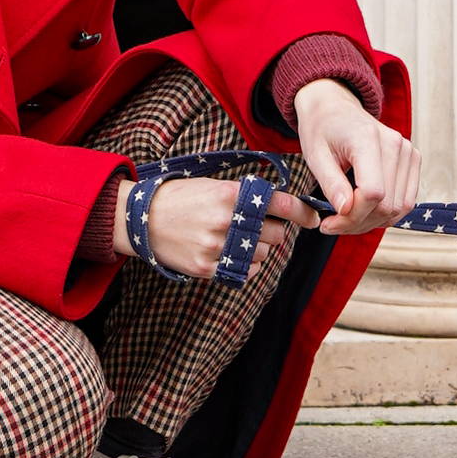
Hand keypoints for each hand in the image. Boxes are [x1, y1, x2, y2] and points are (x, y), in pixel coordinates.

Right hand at [140, 174, 324, 283]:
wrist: (142, 219)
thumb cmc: (181, 199)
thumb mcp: (213, 186)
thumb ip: (244, 197)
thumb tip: (280, 209)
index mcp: (230, 194)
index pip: (279, 204)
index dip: (303, 212)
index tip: (314, 218)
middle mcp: (227, 220)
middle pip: (275, 234)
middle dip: (272, 231)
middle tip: (256, 227)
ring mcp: (217, 246)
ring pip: (263, 255)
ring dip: (258, 249)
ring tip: (234, 239)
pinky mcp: (208, 267)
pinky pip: (246, 271)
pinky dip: (246, 265)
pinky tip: (230, 253)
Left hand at [292, 81, 420, 236]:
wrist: (335, 106)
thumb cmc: (321, 128)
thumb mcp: (315, 155)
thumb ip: (331, 183)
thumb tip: (345, 210)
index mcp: (368, 138)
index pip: (373, 193)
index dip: (352, 216)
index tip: (328, 223)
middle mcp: (395, 144)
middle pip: (387, 205)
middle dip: (358, 223)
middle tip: (332, 225)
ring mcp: (407, 151)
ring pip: (399, 208)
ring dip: (372, 222)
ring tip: (346, 219)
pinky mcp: (412, 159)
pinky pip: (406, 201)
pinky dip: (385, 214)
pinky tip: (363, 212)